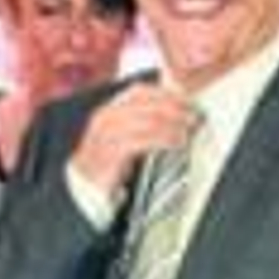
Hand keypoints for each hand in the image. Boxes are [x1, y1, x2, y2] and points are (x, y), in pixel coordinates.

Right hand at [70, 81, 198, 201]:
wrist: (83, 187)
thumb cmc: (107, 163)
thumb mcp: (123, 137)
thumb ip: (141, 123)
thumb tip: (174, 115)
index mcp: (109, 109)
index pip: (141, 91)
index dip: (166, 93)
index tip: (187, 100)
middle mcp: (106, 116)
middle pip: (148, 104)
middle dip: (175, 108)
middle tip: (194, 116)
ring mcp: (107, 133)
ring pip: (148, 120)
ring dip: (174, 125)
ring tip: (188, 131)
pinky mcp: (112, 152)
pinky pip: (144, 141)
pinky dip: (164, 140)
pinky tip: (176, 144)